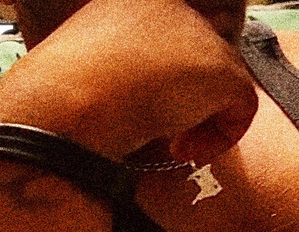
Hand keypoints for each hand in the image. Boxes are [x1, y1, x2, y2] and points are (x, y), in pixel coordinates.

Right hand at [0, 0, 257, 161]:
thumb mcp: (81, 75)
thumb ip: (112, 73)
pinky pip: (241, 107)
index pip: (165, 42)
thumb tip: (133, 100)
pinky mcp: (220, 67)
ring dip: (197, 119)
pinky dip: (220, 137)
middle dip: (184, 99)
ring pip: (218, 82)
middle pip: (196, 58)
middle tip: (159, 130)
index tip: (140, 106)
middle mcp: (166, 7)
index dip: (161, 80)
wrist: (64, 107)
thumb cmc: (57, 99)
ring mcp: (196, 33)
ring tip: (171, 143)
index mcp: (127, 4)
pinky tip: (184, 149)